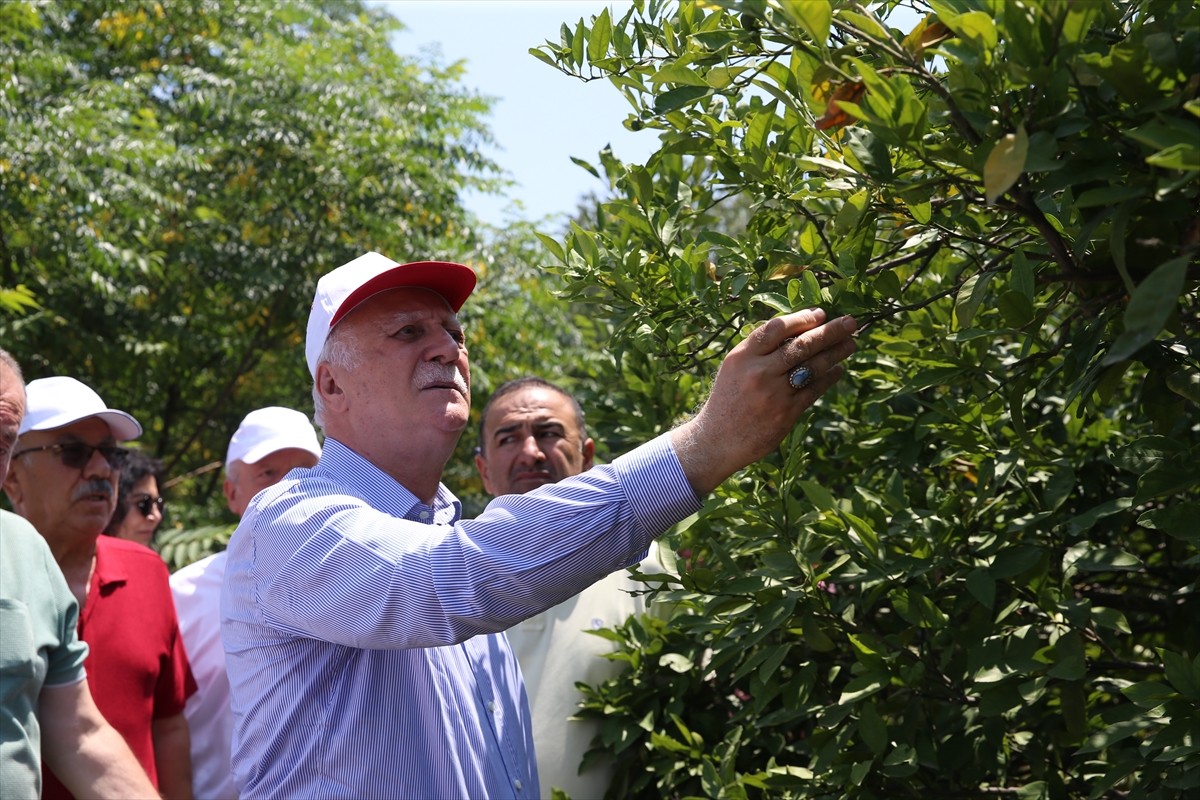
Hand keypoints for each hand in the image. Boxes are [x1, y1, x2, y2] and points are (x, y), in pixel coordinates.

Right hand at [671, 308, 856, 493]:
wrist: (717, 439)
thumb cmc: (729, 398)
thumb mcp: (735, 367)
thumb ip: (760, 349)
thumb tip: (799, 328)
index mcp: (742, 356)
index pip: (777, 328)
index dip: (802, 318)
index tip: (821, 313)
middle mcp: (758, 372)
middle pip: (801, 345)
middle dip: (830, 331)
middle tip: (850, 322)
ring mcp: (774, 393)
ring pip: (813, 366)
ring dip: (836, 353)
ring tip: (851, 344)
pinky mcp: (786, 413)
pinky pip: (814, 390)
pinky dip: (829, 377)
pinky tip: (838, 369)